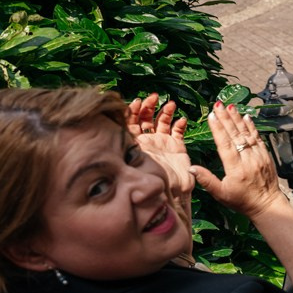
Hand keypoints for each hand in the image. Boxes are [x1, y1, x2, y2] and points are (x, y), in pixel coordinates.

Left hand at [127, 93, 192, 208]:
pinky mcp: (177, 147)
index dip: (132, 110)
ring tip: (170, 105)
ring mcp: (162, 142)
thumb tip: (111, 134)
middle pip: (146, 117)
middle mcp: (148, 140)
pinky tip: (181, 120)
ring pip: (162, 121)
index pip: (130, 121)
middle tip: (152, 98)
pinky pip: (178, 132)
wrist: (170, 195)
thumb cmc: (151, 182)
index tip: (136, 102)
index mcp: (135, 143)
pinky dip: (180, 124)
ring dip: (165, 111)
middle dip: (148, 106)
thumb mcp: (134, 164)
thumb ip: (126, 152)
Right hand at [191, 104, 282, 219]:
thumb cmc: (242, 201)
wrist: (267, 204)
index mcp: (236, 168)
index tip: (212, 116)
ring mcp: (259, 156)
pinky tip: (246, 117)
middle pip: (235, 135)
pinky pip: (258, 138)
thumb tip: (191, 168)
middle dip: (226, 118)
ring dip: (238, 119)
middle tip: (218, 104)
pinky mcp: (266, 156)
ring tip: (230, 106)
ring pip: (247, 134)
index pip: (225, 145)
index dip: (218, 129)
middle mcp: (248, 160)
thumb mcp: (221, 194)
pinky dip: (252, 127)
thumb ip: (206, 180)